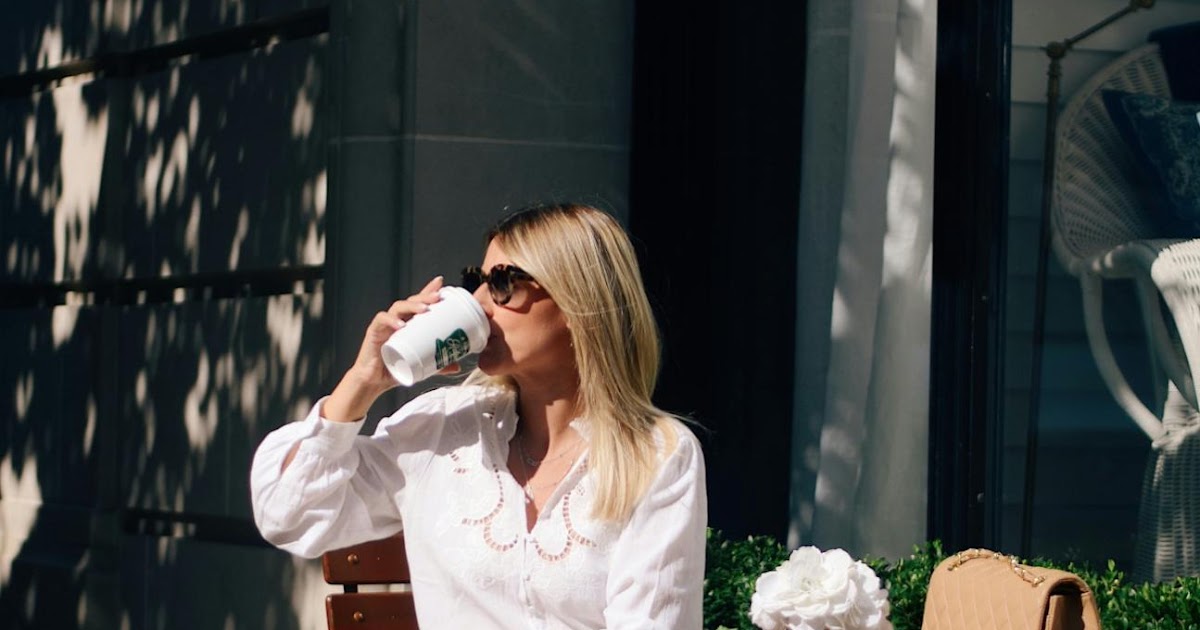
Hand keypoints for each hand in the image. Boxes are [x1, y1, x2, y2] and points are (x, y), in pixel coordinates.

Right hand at [323, 276, 444, 420]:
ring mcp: (385, 325)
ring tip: (424, 309)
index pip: (418, 303)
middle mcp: (397, 321)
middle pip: (411, 302)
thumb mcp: (420, 367)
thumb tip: (458, 367)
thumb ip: (438, 366)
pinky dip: (391, 320)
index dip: (428, 291)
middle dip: (425, 296)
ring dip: (411, 306)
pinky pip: (381, 320)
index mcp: (407, 324)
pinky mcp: (374, 331)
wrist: (374, 381)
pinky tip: (401, 325)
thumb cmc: (394, 369)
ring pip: (398, 307)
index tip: (442, 284)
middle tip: (438, 296)